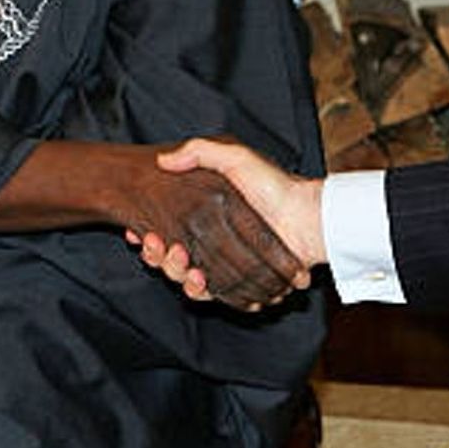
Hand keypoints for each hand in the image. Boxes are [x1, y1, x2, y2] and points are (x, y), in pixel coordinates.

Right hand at [132, 137, 325, 298]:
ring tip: (183, 263)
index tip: (140, 234)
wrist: (308, 217)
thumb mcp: (237, 158)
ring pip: (187, 280)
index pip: (166, 231)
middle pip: (171, 259)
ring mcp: (225, 264)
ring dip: (176, 274)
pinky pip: (212, 295)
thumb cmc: (275, 185)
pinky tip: (199, 281)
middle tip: (158, 246)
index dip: (150, 236)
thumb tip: (163, 159)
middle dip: (159, 257)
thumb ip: (203, 152)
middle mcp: (212, 242)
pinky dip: (201, 292)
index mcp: (206, 216)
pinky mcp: (239, 283)